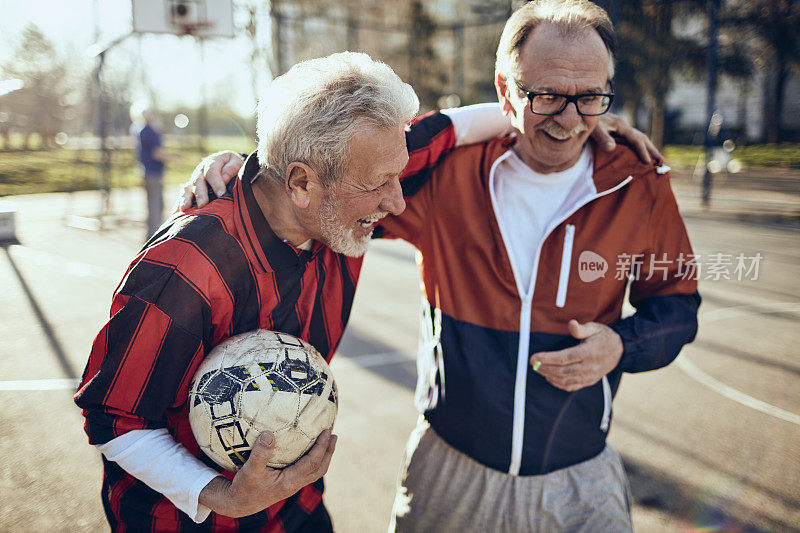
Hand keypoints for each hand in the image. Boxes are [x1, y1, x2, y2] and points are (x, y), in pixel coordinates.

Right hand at [179, 151, 244, 210]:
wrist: (227, 163)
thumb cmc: (234, 165)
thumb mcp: (235, 162)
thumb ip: (231, 168)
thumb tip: (224, 178)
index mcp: (212, 162)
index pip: (212, 172)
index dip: (216, 183)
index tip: (221, 194)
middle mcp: (200, 171)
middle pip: (198, 181)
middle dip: (200, 194)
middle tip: (203, 205)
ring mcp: (194, 180)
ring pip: (187, 189)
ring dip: (185, 199)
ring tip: (185, 209)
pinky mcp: (190, 189)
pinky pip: (183, 196)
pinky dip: (178, 204)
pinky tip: (175, 214)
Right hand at [199, 429, 336, 517]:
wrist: (237, 505)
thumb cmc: (243, 488)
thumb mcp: (249, 470)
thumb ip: (260, 453)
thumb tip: (269, 433)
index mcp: (289, 481)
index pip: (312, 462)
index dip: (322, 446)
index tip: (328, 431)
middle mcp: (294, 485)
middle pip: (320, 469)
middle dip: (329, 452)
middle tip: (334, 435)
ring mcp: (292, 485)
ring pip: (315, 472)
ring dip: (324, 456)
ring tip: (327, 441)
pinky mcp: (288, 484)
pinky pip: (306, 471)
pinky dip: (313, 460)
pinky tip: (308, 450)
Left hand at [530, 320, 622, 391]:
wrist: (620, 351)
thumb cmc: (604, 337)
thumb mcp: (595, 328)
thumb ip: (581, 328)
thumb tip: (571, 324)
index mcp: (588, 353)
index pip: (564, 358)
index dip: (547, 358)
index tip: (534, 357)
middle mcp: (588, 367)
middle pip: (562, 371)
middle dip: (545, 368)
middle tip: (533, 363)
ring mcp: (589, 376)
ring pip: (565, 380)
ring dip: (549, 376)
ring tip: (538, 369)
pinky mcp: (589, 381)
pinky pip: (572, 386)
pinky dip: (559, 384)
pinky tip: (550, 378)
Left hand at [591, 113, 662, 164]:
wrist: (581, 110)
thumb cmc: (586, 120)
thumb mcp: (593, 128)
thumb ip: (602, 137)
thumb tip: (612, 148)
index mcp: (621, 125)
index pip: (636, 139)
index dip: (642, 151)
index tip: (648, 162)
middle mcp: (624, 126)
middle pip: (642, 138)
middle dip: (652, 150)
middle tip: (662, 161)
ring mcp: (621, 128)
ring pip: (639, 138)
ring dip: (647, 148)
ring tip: (655, 159)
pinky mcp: (617, 130)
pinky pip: (632, 140)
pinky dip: (638, 147)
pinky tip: (639, 154)